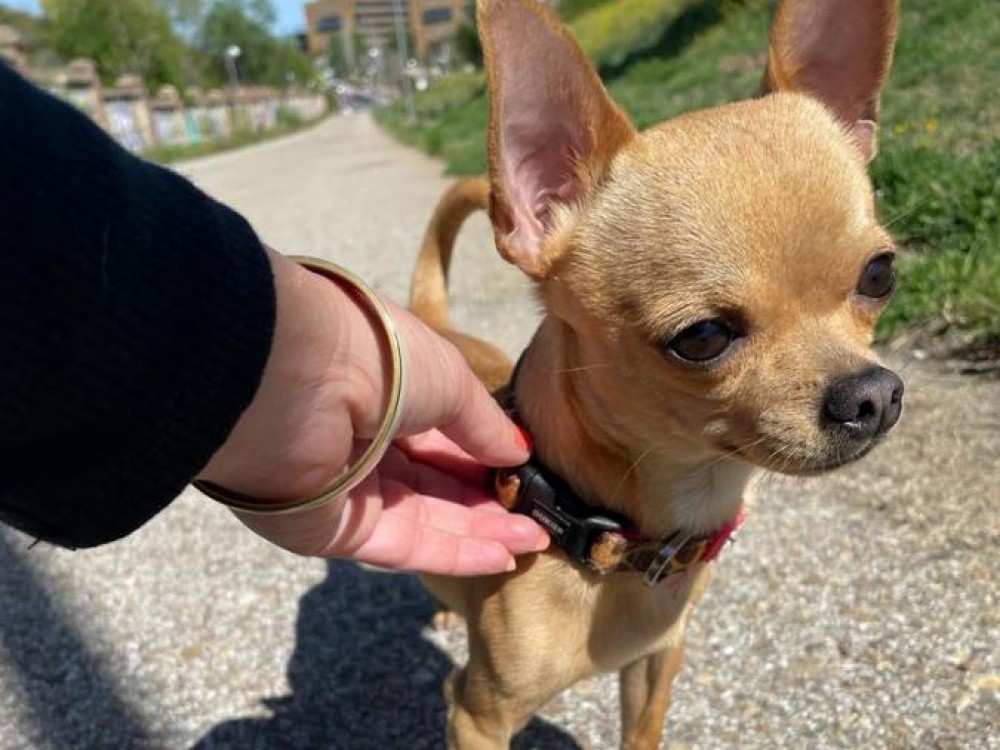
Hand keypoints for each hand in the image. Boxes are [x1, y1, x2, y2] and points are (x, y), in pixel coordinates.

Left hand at [197, 249, 547, 574]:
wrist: (300, 376)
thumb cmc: (380, 358)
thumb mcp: (450, 380)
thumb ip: (484, 425)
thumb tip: (518, 452)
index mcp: (385, 396)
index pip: (440, 436)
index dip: (484, 458)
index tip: (526, 476)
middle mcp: (363, 443)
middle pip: (434, 485)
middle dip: (487, 503)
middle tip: (536, 520)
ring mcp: (347, 490)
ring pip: (424, 519)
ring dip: (479, 533)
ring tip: (532, 541)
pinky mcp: (333, 531)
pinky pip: (402, 545)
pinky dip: (452, 553)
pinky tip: (499, 558)